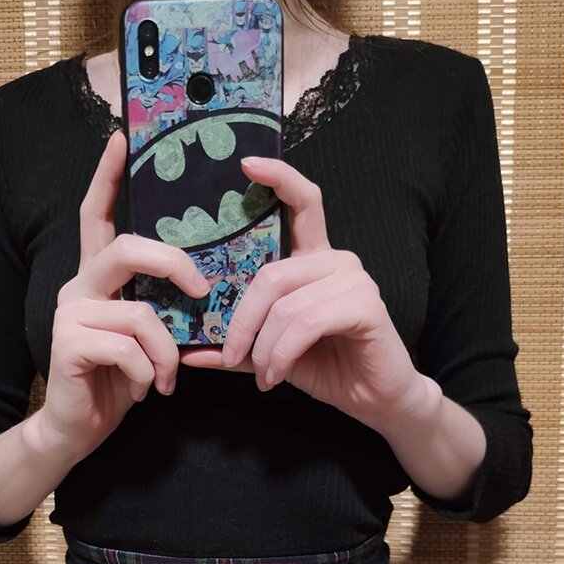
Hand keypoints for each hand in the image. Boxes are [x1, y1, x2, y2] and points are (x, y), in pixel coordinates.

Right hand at [42, 130, 256, 460]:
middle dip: (173, 265)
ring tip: (165, 380)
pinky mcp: (67, 344)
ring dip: (166, 354)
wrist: (77, 430)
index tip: (121, 138)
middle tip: (202, 292)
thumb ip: (162, 310)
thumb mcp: (146, 340)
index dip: (107, 177)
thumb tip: (204, 289)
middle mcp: (78, 287)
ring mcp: (70, 313)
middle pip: (126, 248)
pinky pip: (129, 349)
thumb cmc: (117, 383)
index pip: (96, 216)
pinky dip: (149, 376)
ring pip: (140, 314)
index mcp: (97, 279)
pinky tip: (143, 392)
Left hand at [179, 155, 429, 431]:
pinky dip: (281, 354)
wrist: (376, 399)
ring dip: (263, 348)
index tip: (246, 164)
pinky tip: (276, 376)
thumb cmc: (328, 369)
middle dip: (241, 322)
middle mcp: (336, 261)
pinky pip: (304, 323)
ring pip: (285, 304)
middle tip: (230, 356)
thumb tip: (188, 351)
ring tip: (262, 375)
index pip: (302, 204)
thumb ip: (236, 348)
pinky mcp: (365, 305)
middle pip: (271, 274)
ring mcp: (353, 279)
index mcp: (314, 261)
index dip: (278, 178)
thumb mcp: (272, 355)